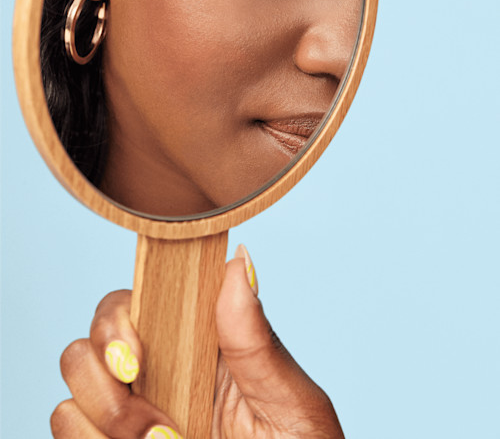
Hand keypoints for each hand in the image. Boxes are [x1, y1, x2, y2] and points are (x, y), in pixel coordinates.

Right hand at [51, 246, 343, 437]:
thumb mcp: (289, 400)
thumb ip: (256, 338)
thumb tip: (240, 261)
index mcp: (194, 346)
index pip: (130, 306)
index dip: (116, 323)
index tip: (135, 360)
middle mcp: (155, 378)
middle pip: (83, 350)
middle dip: (108, 390)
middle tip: (163, 429)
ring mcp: (129, 421)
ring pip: (69, 402)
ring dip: (107, 426)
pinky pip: (68, 436)